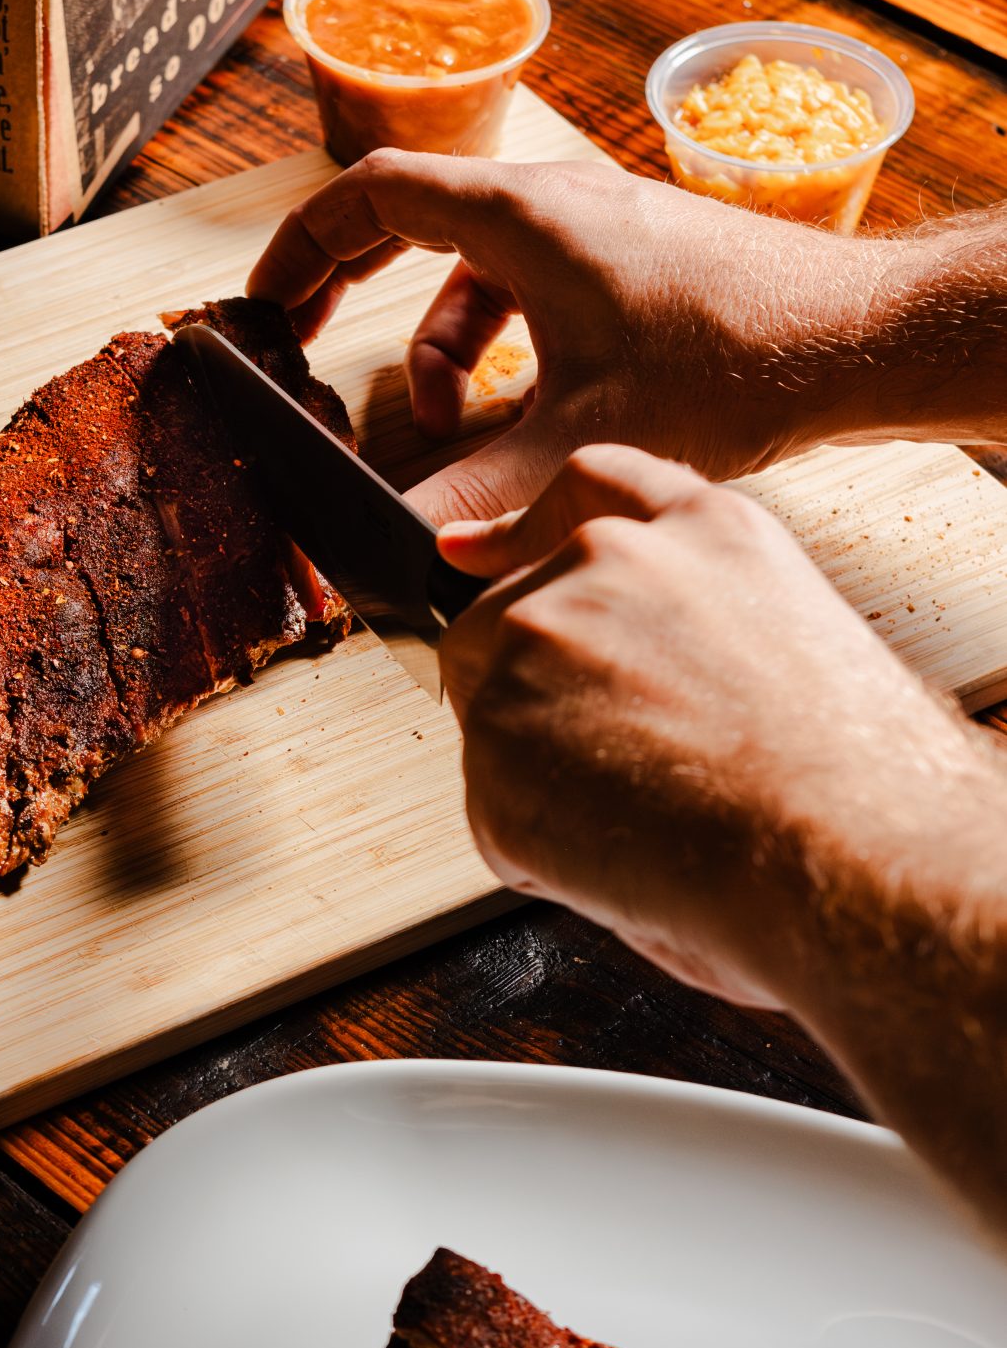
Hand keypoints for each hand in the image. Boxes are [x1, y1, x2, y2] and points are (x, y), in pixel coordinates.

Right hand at [248, 151, 882, 524]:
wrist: (857, 337)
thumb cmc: (737, 359)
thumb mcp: (586, 439)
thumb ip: (484, 500)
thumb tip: (406, 548)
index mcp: (518, 215)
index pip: (368, 193)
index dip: (300, 247)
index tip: (262, 302)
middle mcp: (549, 202)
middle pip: (406, 217)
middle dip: (344, 283)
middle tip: (296, 341)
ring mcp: (590, 228)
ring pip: (470, 269)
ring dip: (434, 344)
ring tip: (434, 425)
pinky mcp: (626, 262)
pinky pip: (524, 289)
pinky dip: (496, 346)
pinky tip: (512, 415)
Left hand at [436, 443, 990, 1007]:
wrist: (858, 853)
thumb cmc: (861, 785)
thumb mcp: (796, 639)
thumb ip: (697, 621)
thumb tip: (646, 671)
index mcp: (702, 528)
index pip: (590, 486)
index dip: (532, 530)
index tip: (486, 552)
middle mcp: (608, 558)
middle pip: (506, 614)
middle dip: (537, 692)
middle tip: (620, 772)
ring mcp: (540, 636)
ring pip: (491, 715)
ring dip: (543, 775)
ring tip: (652, 821)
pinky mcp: (495, 733)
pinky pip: (494, 810)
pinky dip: (541, 852)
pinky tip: (628, 861)